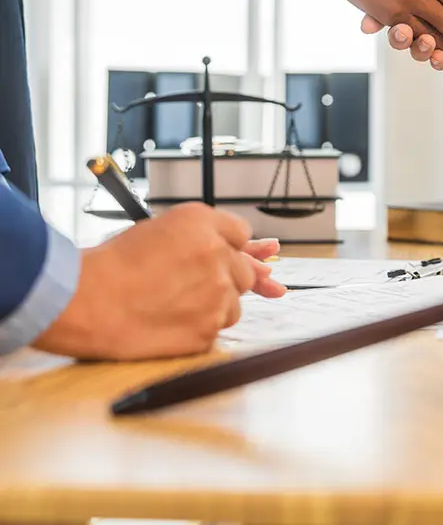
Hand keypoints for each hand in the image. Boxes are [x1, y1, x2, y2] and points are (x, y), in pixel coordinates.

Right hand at [33, 204, 283, 360]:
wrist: (87, 300)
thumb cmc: (114, 263)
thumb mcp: (159, 228)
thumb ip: (201, 233)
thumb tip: (230, 247)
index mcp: (202, 222)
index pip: (242, 233)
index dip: (228, 248)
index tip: (216, 259)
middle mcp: (218, 253)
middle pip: (245, 272)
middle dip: (226, 280)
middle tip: (191, 288)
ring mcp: (218, 293)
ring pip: (233, 305)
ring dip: (214, 308)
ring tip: (175, 307)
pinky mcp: (208, 329)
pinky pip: (216, 330)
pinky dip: (199, 330)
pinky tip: (170, 324)